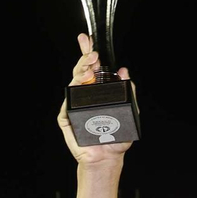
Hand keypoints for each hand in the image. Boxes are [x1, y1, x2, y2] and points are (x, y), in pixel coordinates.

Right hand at [56, 33, 131, 165]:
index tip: (88, 39)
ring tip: (89, 71)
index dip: (87, 53)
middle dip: (84, 60)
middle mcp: (83, 96)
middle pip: (80, 72)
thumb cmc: (116, 137)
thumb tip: (124, 71)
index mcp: (96, 91)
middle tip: (93, 55)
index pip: (90, 68)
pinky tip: (79, 88)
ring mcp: (74, 106)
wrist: (107, 158)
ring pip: (73, 84)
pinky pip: (67, 104)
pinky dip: (72, 96)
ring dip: (80, 74)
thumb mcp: (129, 111)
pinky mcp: (66, 119)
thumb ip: (129, 92)